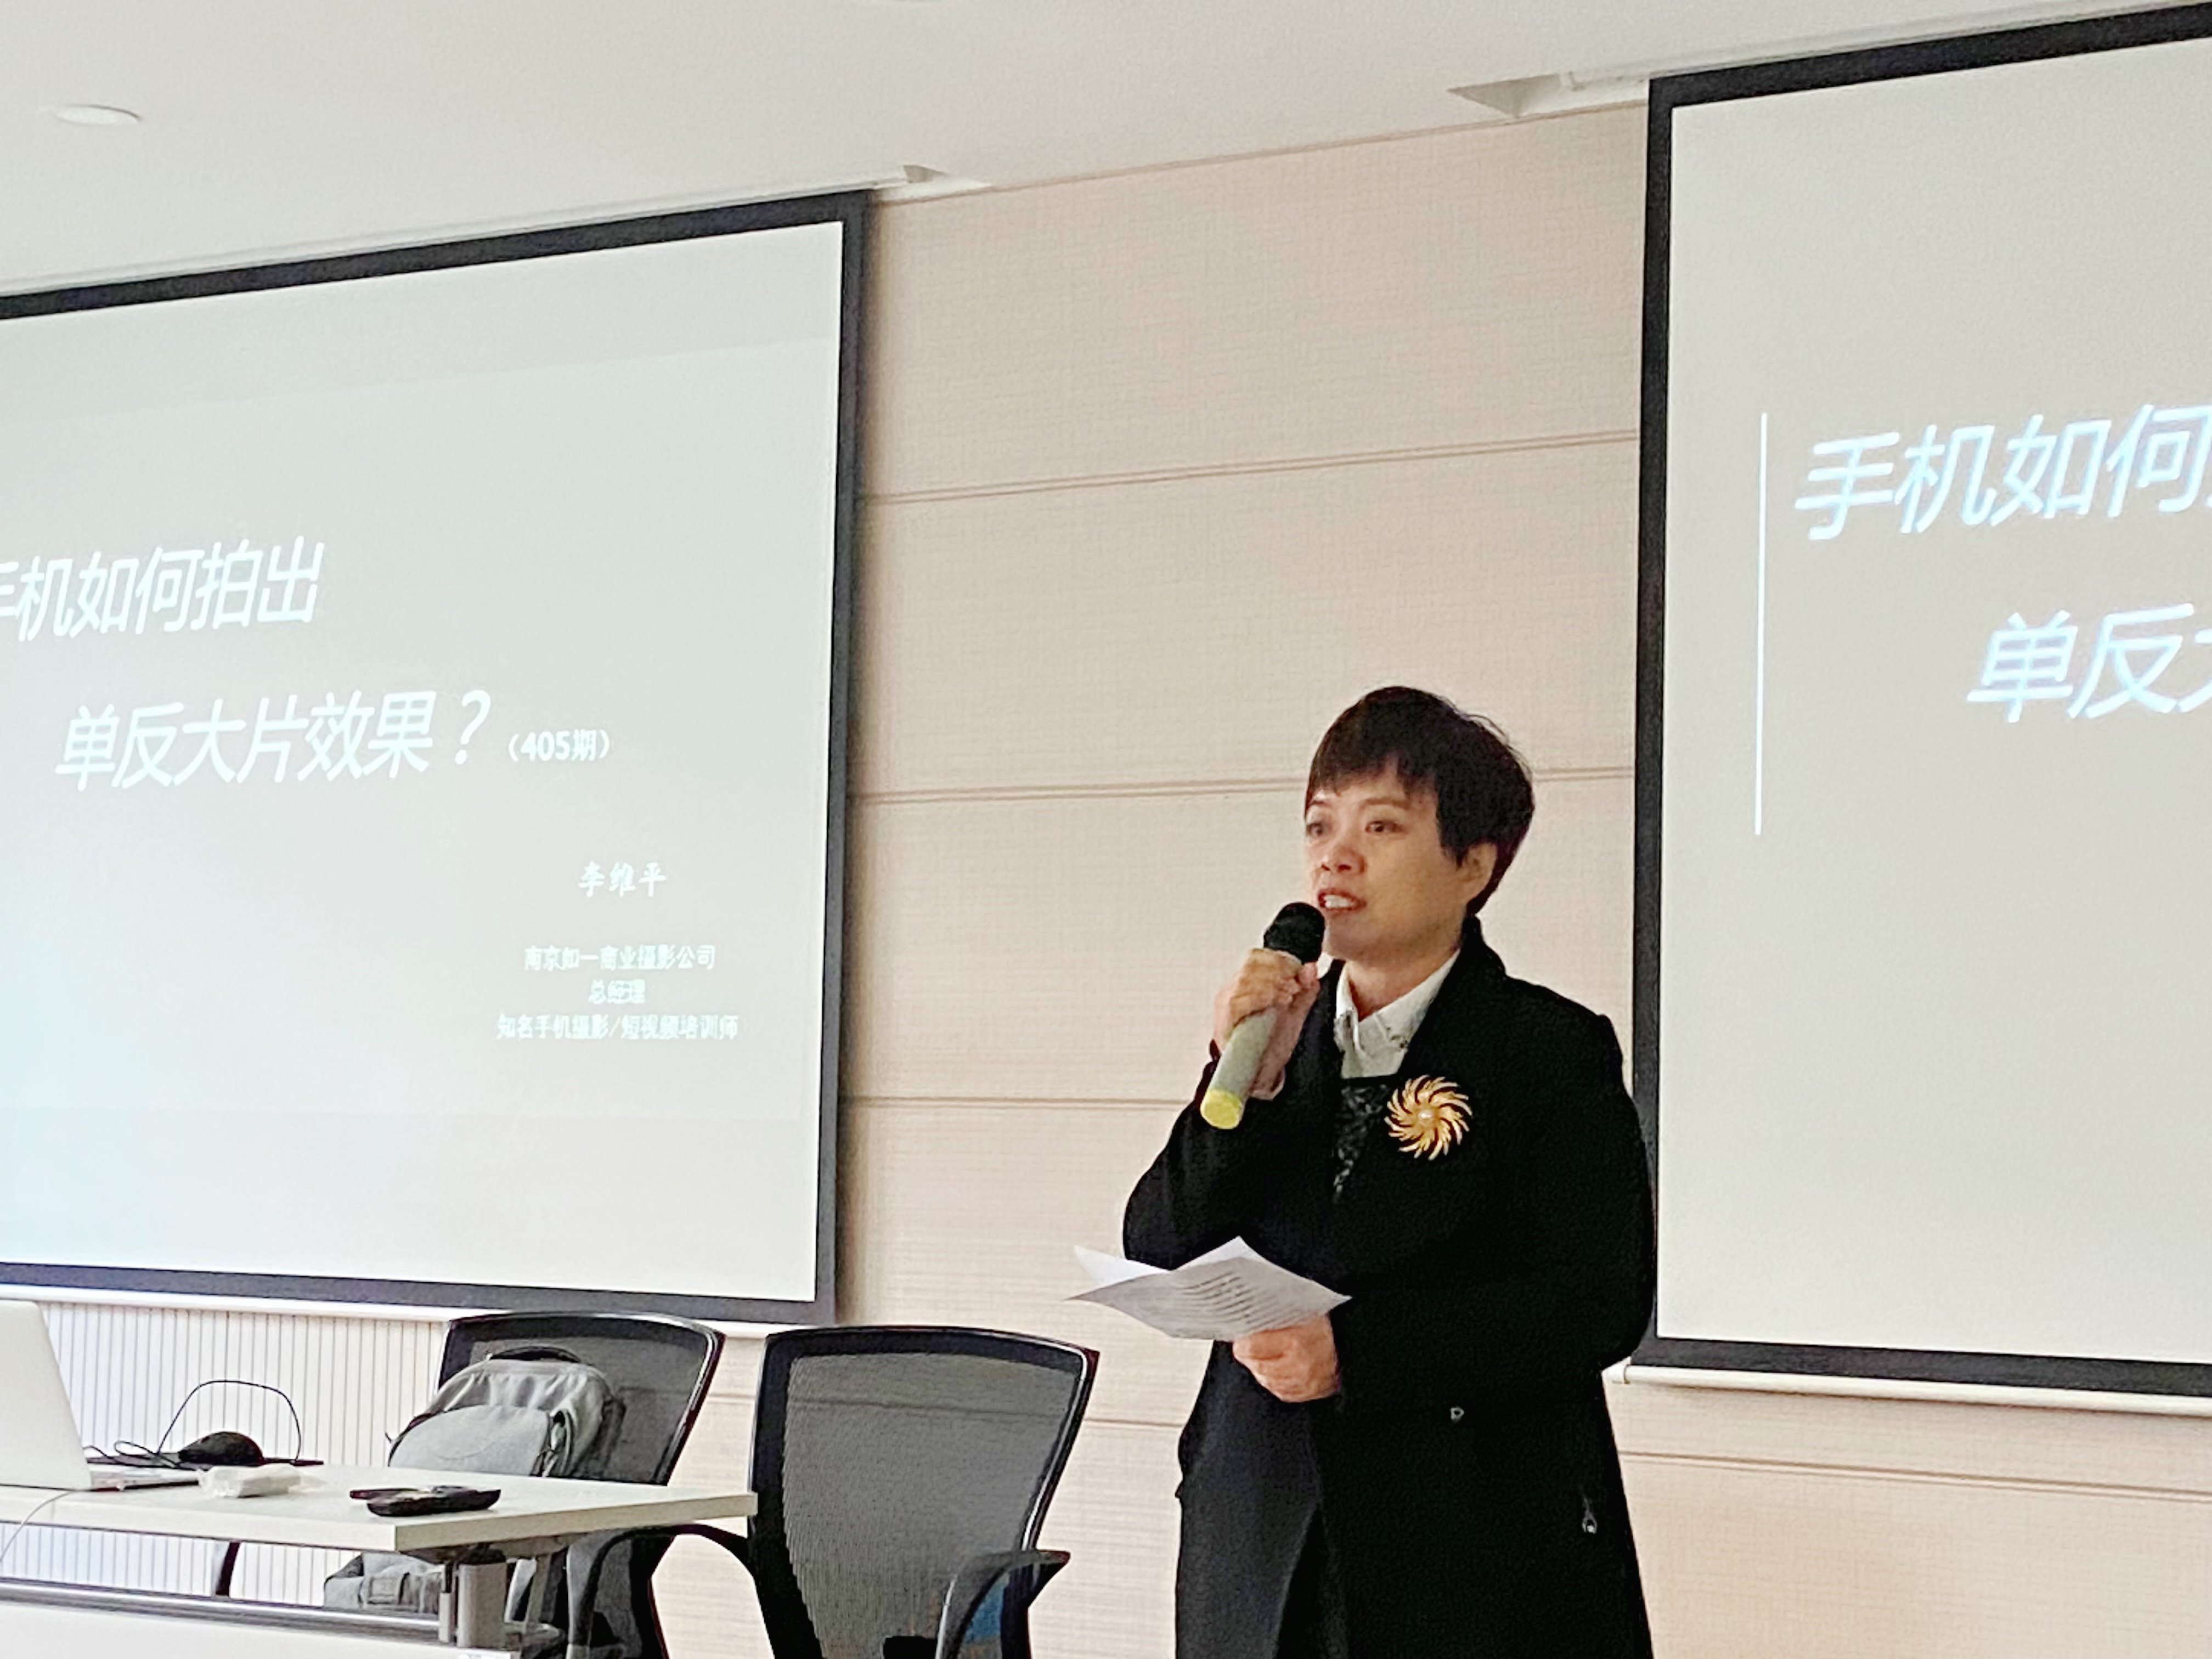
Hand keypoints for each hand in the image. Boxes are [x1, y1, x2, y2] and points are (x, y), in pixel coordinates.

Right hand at [1211, 950, 1320, 1098]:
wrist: (1260, 1075)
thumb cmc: (1272, 1043)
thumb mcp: (1295, 1014)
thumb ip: (1304, 991)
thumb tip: (1310, 968)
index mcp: (1245, 984)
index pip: (1255, 957)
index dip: (1278, 959)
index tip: (1297, 970)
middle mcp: (1231, 990)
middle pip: (1249, 964)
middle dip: (1277, 970)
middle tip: (1295, 984)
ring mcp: (1225, 1005)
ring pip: (1244, 979)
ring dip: (1272, 983)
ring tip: (1289, 995)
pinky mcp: (1224, 1021)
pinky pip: (1238, 1001)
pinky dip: (1261, 997)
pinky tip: (1278, 1001)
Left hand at [1232, 1316, 1339, 1402]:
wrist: (1349, 1344)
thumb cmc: (1322, 1324)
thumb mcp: (1298, 1310)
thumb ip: (1272, 1316)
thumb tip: (1243, 1316)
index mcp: (1294, 1343)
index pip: (1249, 1348)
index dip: (1243, 1341)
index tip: (1243, 1337)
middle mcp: (1298, 1367)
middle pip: (1254, 1365)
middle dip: (1252, 1354)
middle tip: (1255, 1343)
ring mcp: (1302, 1384)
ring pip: (1264, 1379)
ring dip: (1262, 1367)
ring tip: (1270, 1353)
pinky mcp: (1303, 1394)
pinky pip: (1276, 1389)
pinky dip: (1275, 1378)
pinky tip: (1281, 1365)